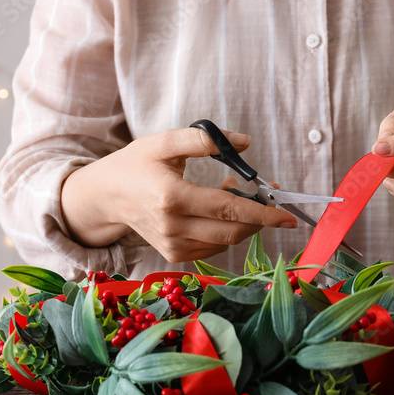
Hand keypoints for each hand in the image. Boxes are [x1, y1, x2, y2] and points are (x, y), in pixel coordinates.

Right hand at [61, 128, 296, 262]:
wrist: (106, 196)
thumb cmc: (136, 164)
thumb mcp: (165, 142)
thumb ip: (204, 139)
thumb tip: (245, 142)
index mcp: (171, 197)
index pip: (228, 209)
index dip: (262, 212)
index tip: (287, 214)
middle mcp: (173, 227)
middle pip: (232, 231)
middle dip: (259, 217)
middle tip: (266, 193)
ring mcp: (173, 245)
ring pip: (226, 242)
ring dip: (242, 221)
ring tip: (233, 193)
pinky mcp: (174, 255)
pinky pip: (214, 248)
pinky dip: (226, 231)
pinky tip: (218, 209)